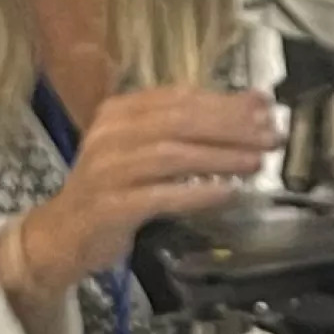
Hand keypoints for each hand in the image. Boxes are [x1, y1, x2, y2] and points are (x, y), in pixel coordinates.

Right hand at [0, 87, 278, 319]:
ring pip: (173, 155)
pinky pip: (162, 195)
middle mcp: (110, 134)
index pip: (179, 97)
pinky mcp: (111, 205)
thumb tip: (251, 106)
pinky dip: (198, 192)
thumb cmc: (112, 190)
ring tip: (255, 162)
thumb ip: (190, 128)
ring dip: (220, 157)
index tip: (264, 107)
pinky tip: (228, 191)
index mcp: (119, 112)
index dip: (225, 101)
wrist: (63, 235)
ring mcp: (108, 169)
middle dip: (231, 126)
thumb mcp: (145, 150)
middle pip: (180, 121)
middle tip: (270, 135)